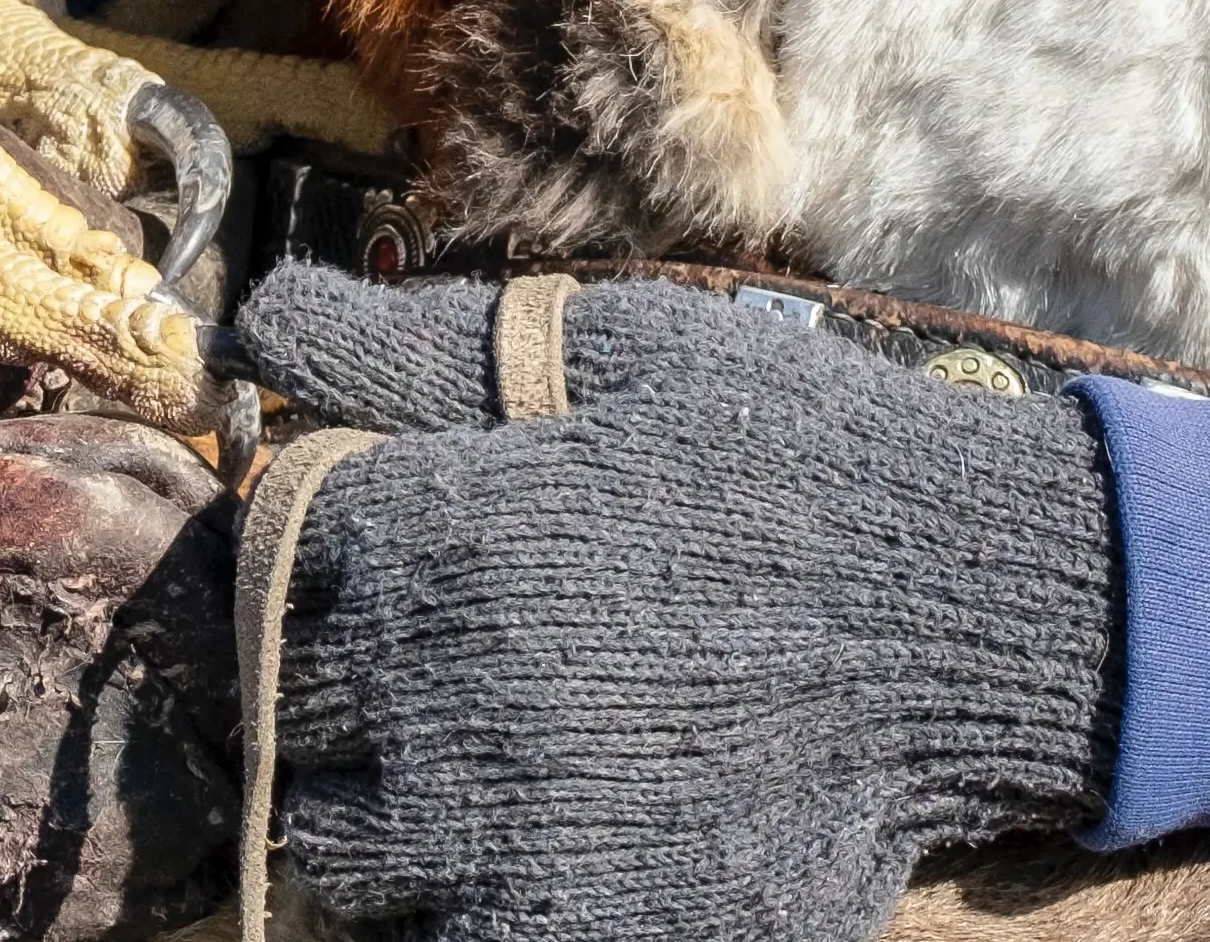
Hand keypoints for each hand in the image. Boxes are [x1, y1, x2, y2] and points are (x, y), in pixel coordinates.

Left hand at [234, 270, 1117, 941]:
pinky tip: (537, 824)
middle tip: (445, 640)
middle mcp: (434, 695)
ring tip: (483, 743)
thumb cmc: (785, 459)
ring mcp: (491, 842)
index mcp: (436, 535)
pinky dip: (454, 892)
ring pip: (331, 845)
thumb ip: (417, 352)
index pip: (270, 552)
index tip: (385, 530)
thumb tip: (250, 329)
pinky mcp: (561, 937)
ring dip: (374, 798)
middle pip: (277, 705)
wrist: (959, 616)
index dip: (318, 537)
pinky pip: (430, 937)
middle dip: (330, 670)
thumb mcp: (616, 357)